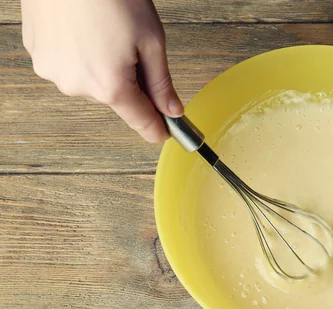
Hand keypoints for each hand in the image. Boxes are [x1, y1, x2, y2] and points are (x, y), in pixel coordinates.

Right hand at [21, 0, 182, 142]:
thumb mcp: (151, 39)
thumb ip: (161, 82)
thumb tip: (172, 110)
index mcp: (111, 86)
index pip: (140, 121)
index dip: (157, 127)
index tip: (165, 131)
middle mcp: (78, 87)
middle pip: (116, 98)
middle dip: (129, 81)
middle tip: (133, 47)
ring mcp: (53, 73)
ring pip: (91, 82)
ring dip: (103, 67)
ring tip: (105, 31)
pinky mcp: (38, 56)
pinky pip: (69, 66)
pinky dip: (81, 54)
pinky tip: (85, 29)